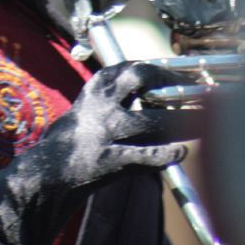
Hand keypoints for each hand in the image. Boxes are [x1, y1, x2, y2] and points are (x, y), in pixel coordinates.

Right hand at [0, 61, 200, 244]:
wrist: (43, 177)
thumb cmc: (69, 145)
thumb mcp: (86, 111)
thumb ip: (112, 100)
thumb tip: (150, 90)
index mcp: (94, 90)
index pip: (131, 67)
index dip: (160, 67)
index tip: (180, 71)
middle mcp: (99, 105)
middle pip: (141, 78)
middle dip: (170, 80)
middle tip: (194, 89)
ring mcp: (104, 132)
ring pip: (151, 121)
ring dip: (180, 121)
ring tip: (202, 122)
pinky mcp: (108, 160)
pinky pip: (143, 157)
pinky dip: (164, 155)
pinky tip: (180, 152)